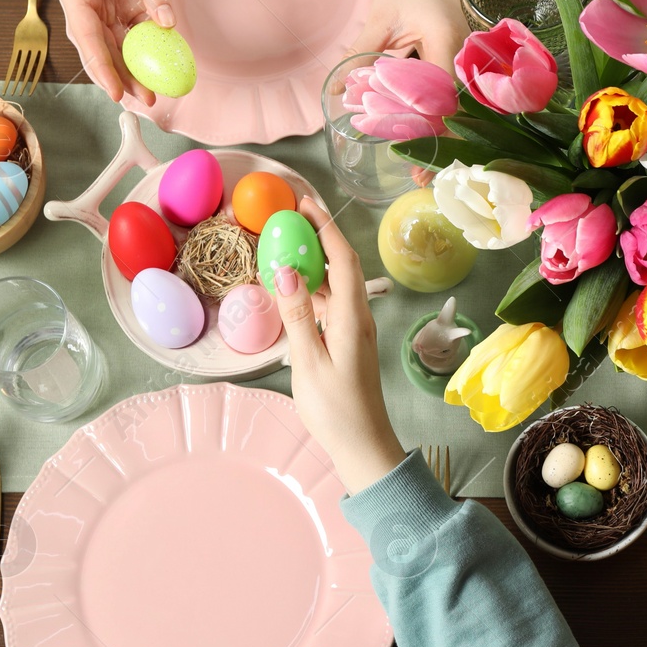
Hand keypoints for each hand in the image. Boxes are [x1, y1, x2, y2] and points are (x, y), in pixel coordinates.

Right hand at [55, 0, 172, 104]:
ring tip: (155, 91)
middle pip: (101, 46)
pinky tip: (162, 63)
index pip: (88, 35)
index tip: (116, 93)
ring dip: (136, 66)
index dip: (102, 67)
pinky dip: (148, 45)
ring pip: (117, 43)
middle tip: (145, 100)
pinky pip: (134, 29)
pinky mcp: (119, 0)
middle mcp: (83, 0)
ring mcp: (101, 2)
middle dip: (121, 75)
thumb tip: (167, 24)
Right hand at [272, 197, 406, 492]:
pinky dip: (312, 289)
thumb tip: (286, 269)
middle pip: (341, 265)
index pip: (343, 259)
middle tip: (288, 215)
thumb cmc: (336, 410)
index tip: (304, 202)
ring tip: (283, 245)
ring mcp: (354, 329)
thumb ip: (297, 315)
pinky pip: (330, 303)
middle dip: (318, 236)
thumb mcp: (309, 361)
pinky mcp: (348, 341)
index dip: (325, 227)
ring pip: (335, 284)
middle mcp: (358, 317)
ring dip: (313, 262)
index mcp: (352, 317)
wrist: (363, 444)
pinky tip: (291, 289)